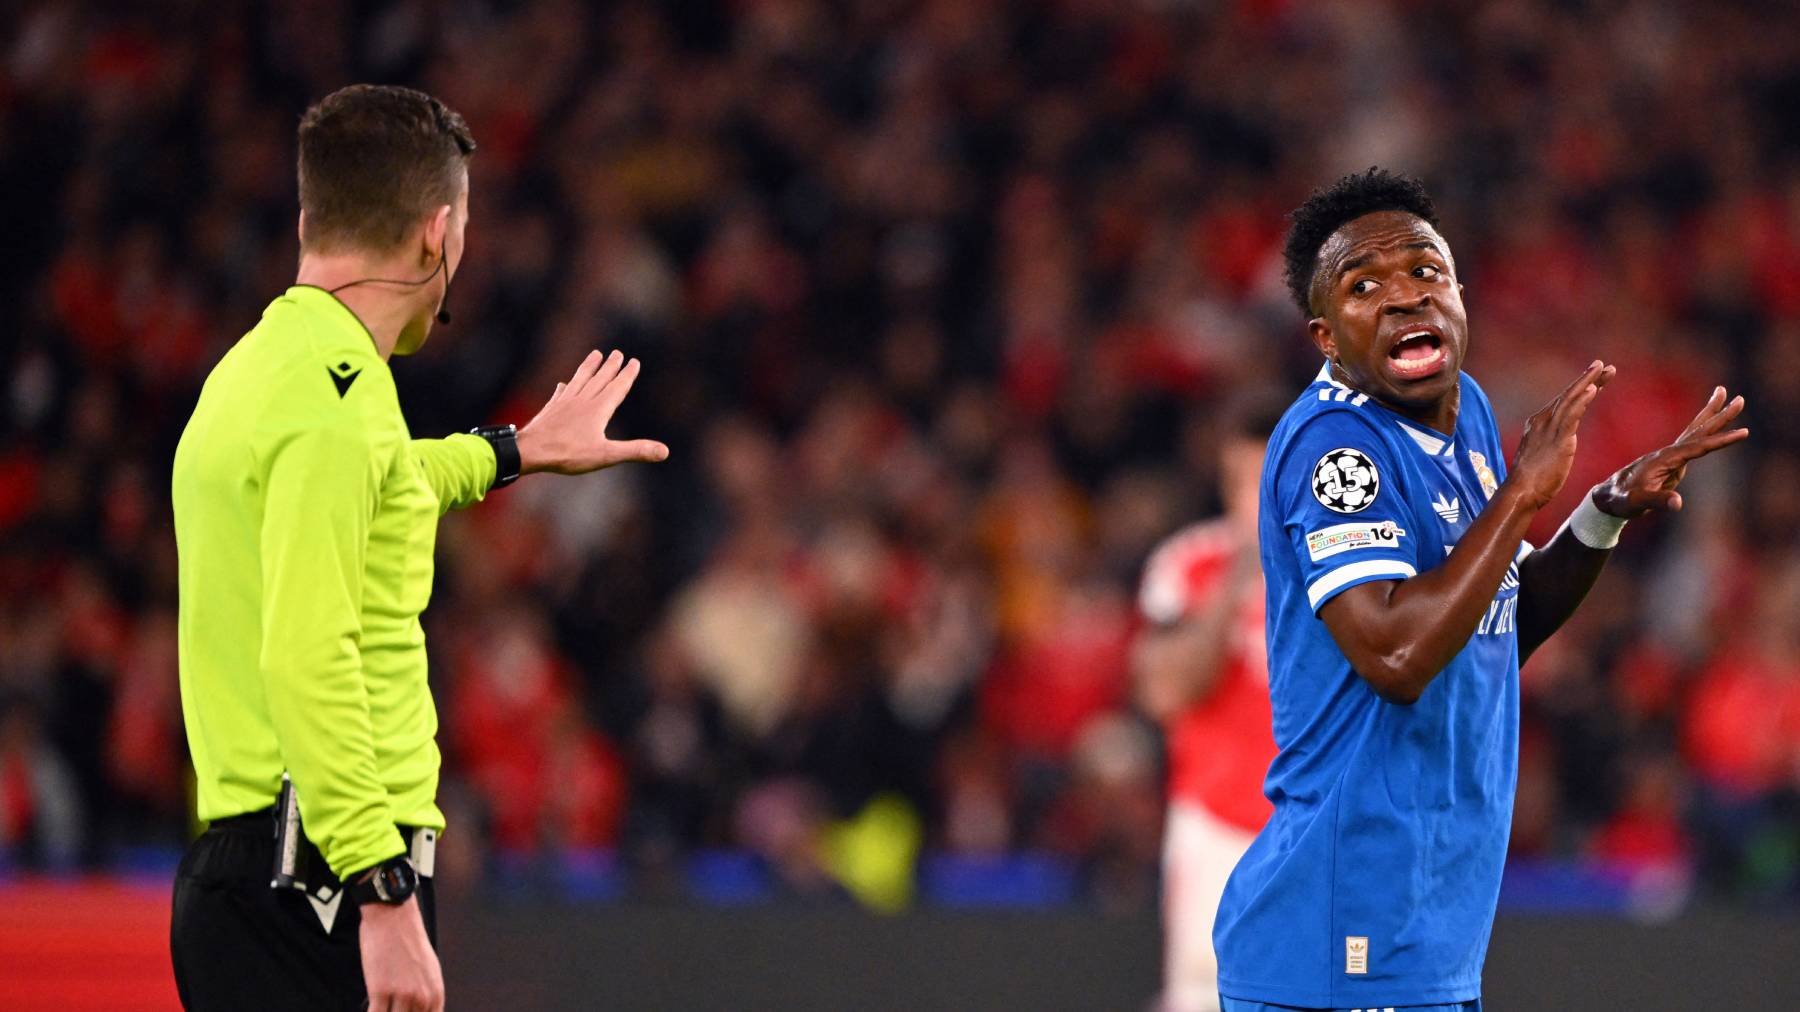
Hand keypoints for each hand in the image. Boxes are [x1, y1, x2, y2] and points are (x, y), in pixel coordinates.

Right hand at [360, 895, 442, 1011]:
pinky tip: (370, 1009)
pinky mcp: (380, 990)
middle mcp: (422, 997)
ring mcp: (402, 994)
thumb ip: (426, 993)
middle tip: (390, 1007)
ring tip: (379, 1005)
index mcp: (435, 993)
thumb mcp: (429, 968)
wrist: (393, 916)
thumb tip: (422, 1009)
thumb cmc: (408, 941)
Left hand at [516, 349, 670, 474]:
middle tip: (617, 352)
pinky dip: (564, 387)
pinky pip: (560, 394)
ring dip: (589, 367)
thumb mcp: (606, 455)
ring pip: (580, 380)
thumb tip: (665, 451)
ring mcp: (564, 403)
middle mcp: (582, 401)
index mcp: (598, 409)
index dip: (626, 375)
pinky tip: (562, 384)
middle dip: (610, 366)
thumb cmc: (568, 453)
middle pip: (599, 379)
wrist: (530, 451)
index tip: (634, 361)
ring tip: (595, 354)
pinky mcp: (550, 410)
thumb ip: (636, 451)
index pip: (617, 387)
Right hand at [1507, 360, 1614, 508]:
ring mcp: (1550, 429)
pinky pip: (1572, 414)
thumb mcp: (1542, 456)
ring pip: (1571, 399)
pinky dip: (1582, 400)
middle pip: (1568, 395)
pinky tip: (1592, 389)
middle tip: (1602, 364)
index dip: (1578, 388)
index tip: (1594, 379)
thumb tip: (1562, 444)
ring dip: (1588, 382)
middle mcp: (1543, 421)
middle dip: (1586, 378)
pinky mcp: (1558, 439)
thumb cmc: (1531, 480)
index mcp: (1539, 424)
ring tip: (1603, 369)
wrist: (1522, 491)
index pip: (1562, 402)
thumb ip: (1552, 444)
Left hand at [1591, 385, 1747, 517]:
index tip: (1743, 433)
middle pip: (1698, 430)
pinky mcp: (1669, 462)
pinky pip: (1690, 443)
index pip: (1698, 447)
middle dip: (1719, 416)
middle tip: (1739, 398)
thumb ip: (1657, 501)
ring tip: (1724, 395)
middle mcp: (1667, 453)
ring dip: (1711, 415)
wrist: (1605, 497)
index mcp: (1664, 459)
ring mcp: (1668, 456)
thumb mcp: (1637, 503)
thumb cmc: (1620, 500)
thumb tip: (1678, 504)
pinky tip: (1710, 429)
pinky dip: (1702, 432)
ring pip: (1694, 432)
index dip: (1720, 441)